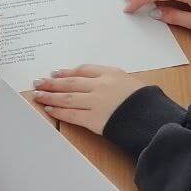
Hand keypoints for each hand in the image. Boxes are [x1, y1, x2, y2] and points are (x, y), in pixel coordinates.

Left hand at [32, 65, 146, 134]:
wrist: (153, 118)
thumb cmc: (147, 101)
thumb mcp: (131, 82)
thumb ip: (113, 80)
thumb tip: (94, 83)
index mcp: (110, 73)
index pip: (83, 70)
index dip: (67, 72)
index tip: (56, 73)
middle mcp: (100, 85)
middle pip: (70, 82)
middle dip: (52, 82)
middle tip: (38, 82)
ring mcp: (95, 102)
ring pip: (67, 97)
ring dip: (50, 96)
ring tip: (37, 94)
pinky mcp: (93, 120)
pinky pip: (71, 114)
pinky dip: (58, 111)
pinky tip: (48, 109)